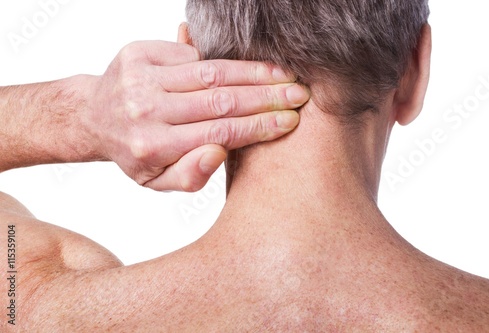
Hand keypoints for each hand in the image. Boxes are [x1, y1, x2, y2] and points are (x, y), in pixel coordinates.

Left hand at [84, 41, 307, 191]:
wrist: (93, 116)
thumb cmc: (133, 152)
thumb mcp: (157, 180)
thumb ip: (190, 175)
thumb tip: (219, 152)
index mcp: (153, 145)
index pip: (220, 132)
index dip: (259, 125)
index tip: (289, 121)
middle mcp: (146, 108)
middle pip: (221, 99)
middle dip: (266, 96)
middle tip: (298, 94)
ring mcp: (142, 76)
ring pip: (212, 72)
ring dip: (253, 72)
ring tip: (284, 75)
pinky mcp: (141, 52)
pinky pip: (193, 54)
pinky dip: (224, 62)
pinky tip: (248, 68)